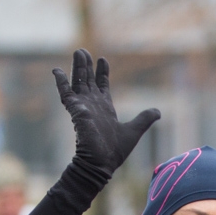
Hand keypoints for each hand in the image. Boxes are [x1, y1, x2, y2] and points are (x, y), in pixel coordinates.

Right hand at [52, 49, 160, 178]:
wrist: (101, 163)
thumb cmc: (115, 151)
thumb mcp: (134, 130)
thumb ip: (144, 119)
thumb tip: (158, 111)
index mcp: (105, 108)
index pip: (102, 85)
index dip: (102, 73)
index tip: (103, 59)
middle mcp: (92, 105)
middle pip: (88, 80)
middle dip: (86, 66)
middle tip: (83, 51)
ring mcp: (83, 107)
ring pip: (78, 82)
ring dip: (77, 68)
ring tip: (78, 52)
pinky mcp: (76, 111)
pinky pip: (66, 94)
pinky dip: (61, 82)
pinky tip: (57, 70)